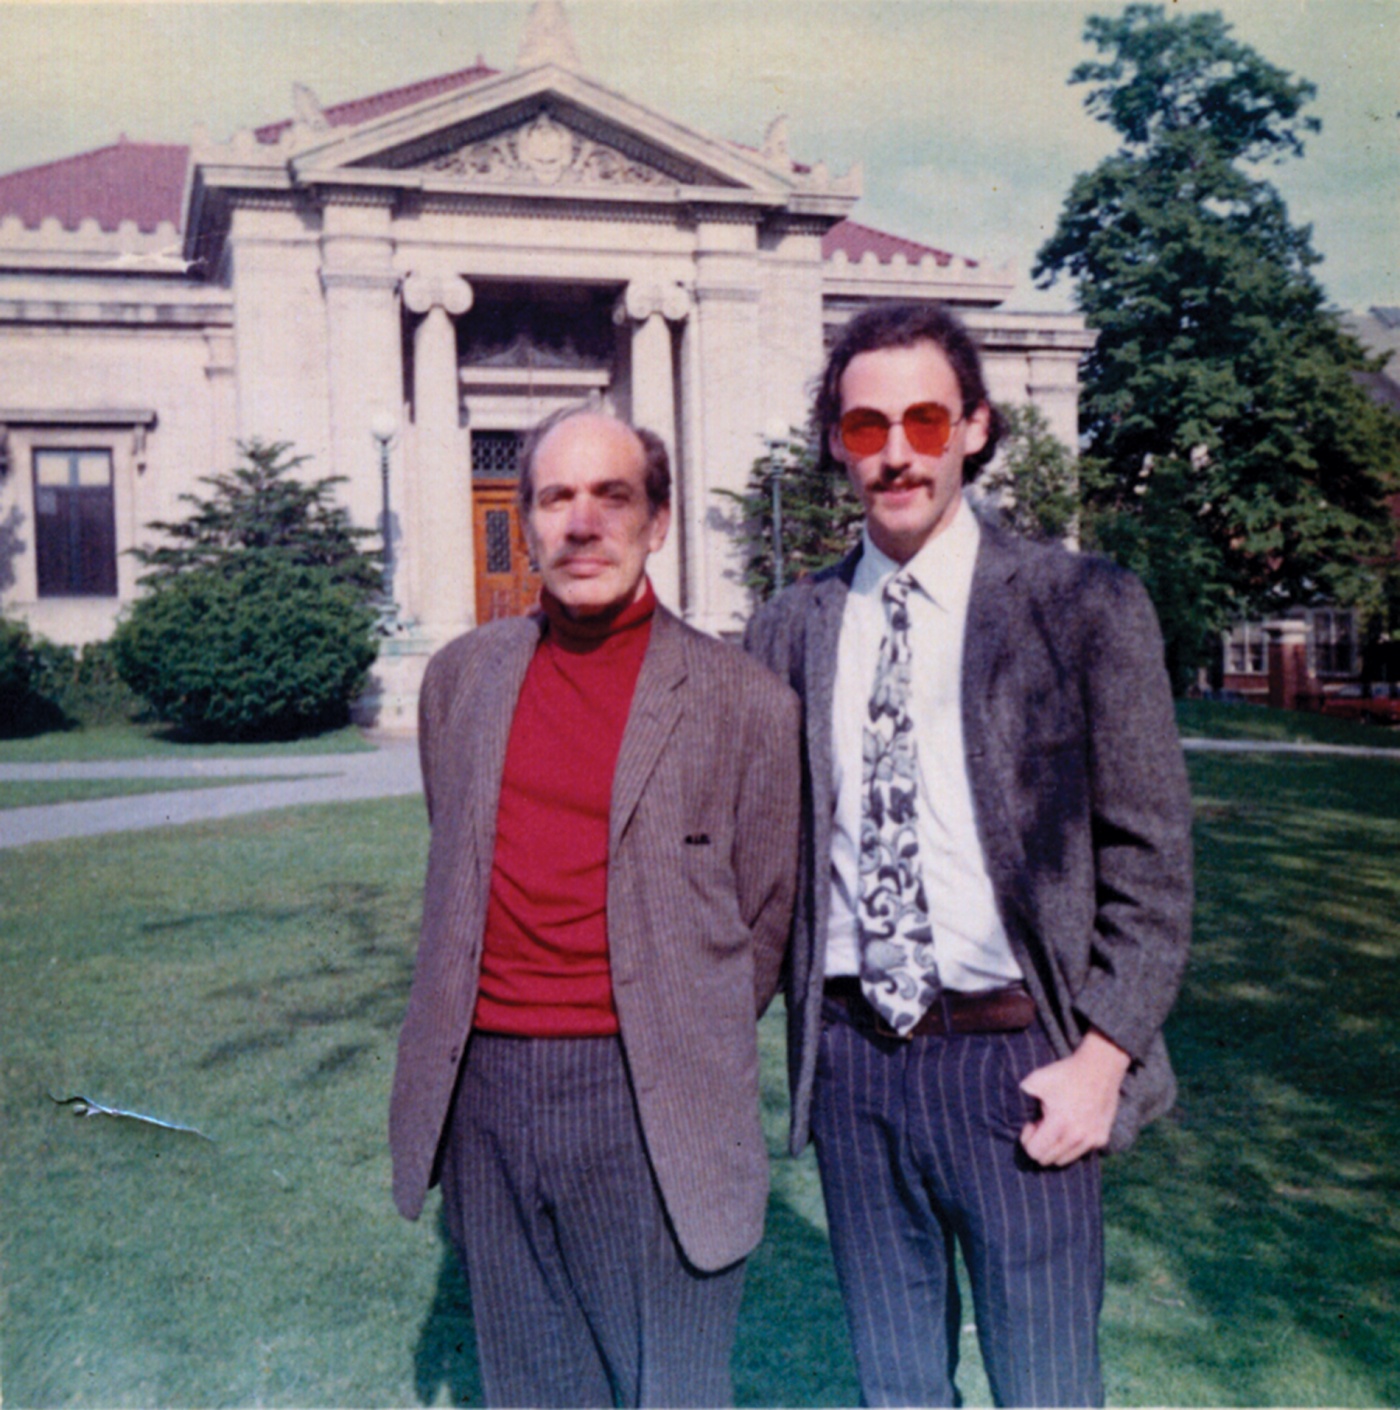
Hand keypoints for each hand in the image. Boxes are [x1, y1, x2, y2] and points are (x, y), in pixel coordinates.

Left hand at [1018, 1029, 1131, 1166]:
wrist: (1099, 1067)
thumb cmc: (1064, 1074)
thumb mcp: (1035, 1080)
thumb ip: (1021, 1098)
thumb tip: (1015, 1114)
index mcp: (1059, 1123)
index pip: (1035, 1152)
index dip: (1027, 1140)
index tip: (1032, 1123)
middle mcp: (1077, 1137)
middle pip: (1048, 1160)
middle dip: (1040, 1145)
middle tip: (1042, 1124)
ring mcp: (1091, 1140)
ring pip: (1064, 1160)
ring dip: (1055, 1147)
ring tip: (1056, 1126)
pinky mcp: (1101, 1139)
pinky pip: (1080, 1153)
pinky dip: (1071, 1146)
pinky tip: (1071, 1126)